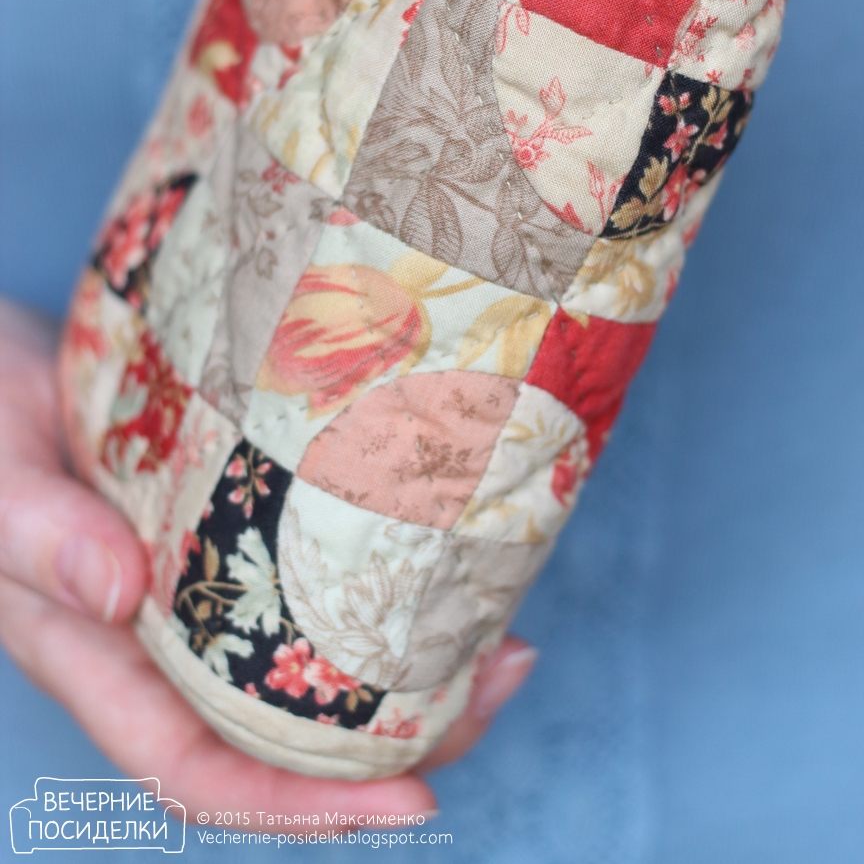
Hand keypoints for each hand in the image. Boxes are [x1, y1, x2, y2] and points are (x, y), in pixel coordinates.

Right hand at [0, 297, 536, 818]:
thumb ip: (39, 532)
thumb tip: (119, 595)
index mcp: (92, 652)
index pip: (198, 768)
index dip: (300, 805)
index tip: (413, 803)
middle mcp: (155, 638)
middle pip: (281, 730)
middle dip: (395, 737)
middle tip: (497, 680)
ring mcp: (195, 583)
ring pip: (306, 660)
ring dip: (404, 666)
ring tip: (496, 633)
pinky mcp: (222, 527)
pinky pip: (304, 577)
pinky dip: (369, 582)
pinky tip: (433, 554)